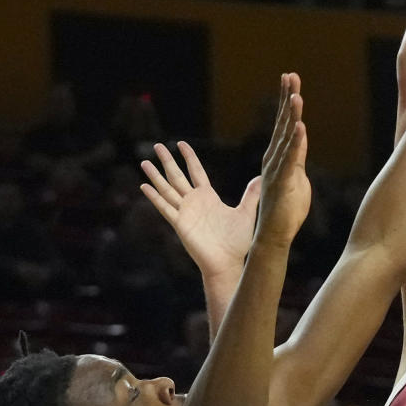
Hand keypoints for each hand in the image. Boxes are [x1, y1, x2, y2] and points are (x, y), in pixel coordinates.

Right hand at [141, 141, 260, 279]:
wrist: (228, 262)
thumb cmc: (237, 241)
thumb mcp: (246, 213)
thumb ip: (251, 195)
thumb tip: (261, 178)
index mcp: (208, 196)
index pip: (196, 171)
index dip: (189, 157)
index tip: (181, 143)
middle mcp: (194, 202)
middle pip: (177, 176)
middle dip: (167, 160)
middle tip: (157, 145)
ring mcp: (185, 212)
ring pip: (167, 189)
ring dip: (156, 176)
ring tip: (144, 162)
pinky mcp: (180, 224)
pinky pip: (165, 207)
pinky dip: (154, 197)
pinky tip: (144, 186)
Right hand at [255, 73, 310, 247]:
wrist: (274, 235)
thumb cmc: (287, 210)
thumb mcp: (298, 177)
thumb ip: (298, 157)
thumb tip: (300, 139)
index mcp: (279, 157)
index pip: (284, 123)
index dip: (287, 101)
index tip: (290, 80)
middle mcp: (274, 158)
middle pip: (282, 122)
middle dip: (287, 98)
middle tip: (290, 75)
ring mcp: (277, 169)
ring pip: (285, 136)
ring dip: (291, 115)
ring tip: (296, 94)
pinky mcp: (282, 181)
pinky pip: (291, 158)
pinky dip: (295, 141)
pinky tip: (299, 125)